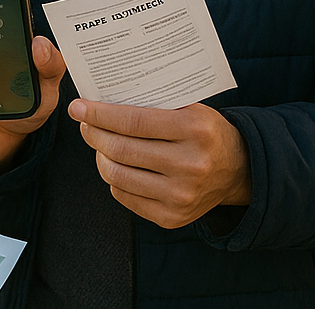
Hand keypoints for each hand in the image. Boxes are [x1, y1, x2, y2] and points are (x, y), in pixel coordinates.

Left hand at [68, 99, 250, 228]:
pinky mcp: (172, 218)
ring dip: (100, 156)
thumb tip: (101, 97)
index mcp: (194, 129)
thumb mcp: (189, 106)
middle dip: (94, 133)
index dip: (99, 114)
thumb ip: (152, 102)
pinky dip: (113, 178)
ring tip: (98, 143)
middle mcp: (189, 165)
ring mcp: (181, 196)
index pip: (133, 121)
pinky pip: (125, 197)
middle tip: (83, 123)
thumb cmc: (204, 130)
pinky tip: (115, 164)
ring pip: (118, 175)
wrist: (237, 169)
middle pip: (121, 149)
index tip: (78, 107)